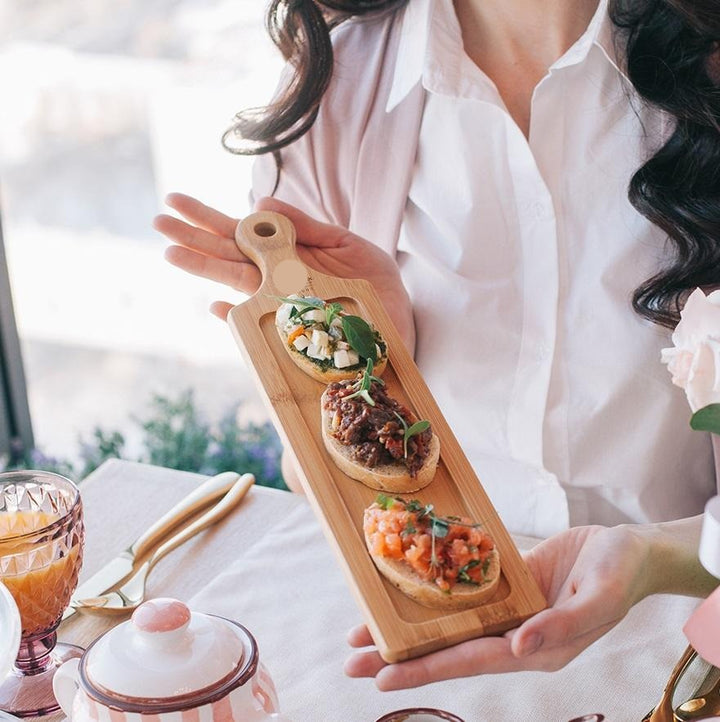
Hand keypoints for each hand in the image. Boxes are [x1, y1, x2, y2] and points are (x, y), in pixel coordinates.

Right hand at [154, 193, 415, 350]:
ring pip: (237, 284)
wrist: (402, 318)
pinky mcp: (297, 329)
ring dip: (205, 268)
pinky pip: (261, 324)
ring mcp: (285, 304)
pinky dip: (239, 318)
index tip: (178, 201)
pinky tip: (217, 307)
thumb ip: (307, 225)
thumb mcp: (346, 243)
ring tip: (171, 250)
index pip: (241, 234)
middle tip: (160, 220)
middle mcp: (280, 279)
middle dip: (195, 238)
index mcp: (288, 255)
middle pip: (229, 256)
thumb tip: (261, 201)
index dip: (210, 218)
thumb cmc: (375, 283)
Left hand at [345, 524, 658, 689]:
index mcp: (535, 649)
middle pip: (449, 649)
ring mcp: (510, 612)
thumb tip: (519, 645)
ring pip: (451, 625)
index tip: (383, 677)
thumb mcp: (599, 597)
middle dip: (400, 657)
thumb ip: (562, 625)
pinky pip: (465, 595)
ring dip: (409, 629)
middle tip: (351, 661)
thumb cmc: (621, 573)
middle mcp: (516, 636)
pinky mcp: (509, 587)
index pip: (469, 662)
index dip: (425, 669)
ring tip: (365, 632)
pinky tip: (411, 595)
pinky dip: (436, 597)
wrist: (632, 549)